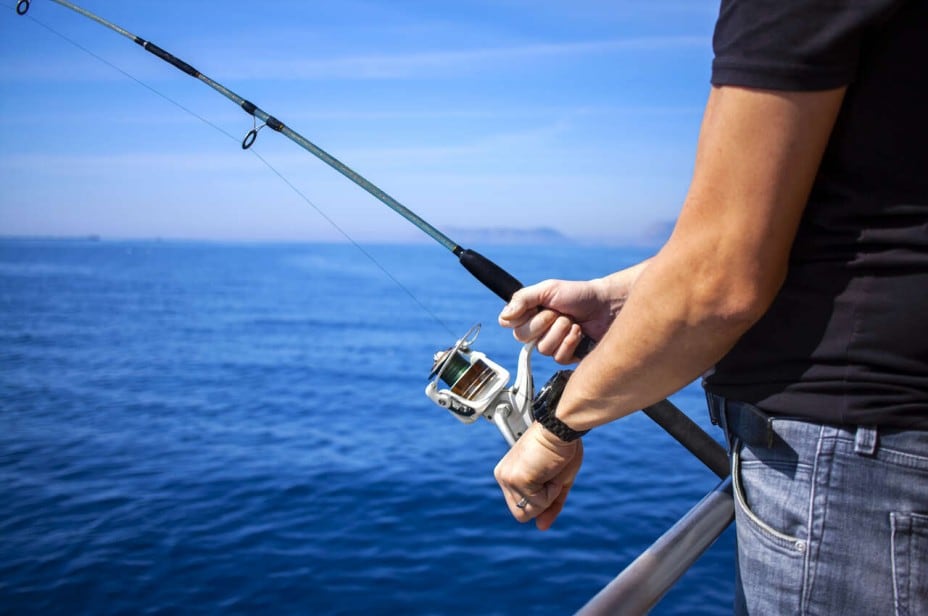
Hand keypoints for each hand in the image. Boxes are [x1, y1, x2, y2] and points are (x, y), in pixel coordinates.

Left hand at [494, 422, 583, 530]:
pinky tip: (549, 469)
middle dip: (543, 499)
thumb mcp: (557, 482)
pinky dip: (551, 490)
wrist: (561, 428)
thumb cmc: (561, 448)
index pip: (521, 508)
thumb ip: (549, 506)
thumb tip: (541, 527)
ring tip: (549, 470)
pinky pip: (538, 503)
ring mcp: (507, 478)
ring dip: (548, 495)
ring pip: (529, 511)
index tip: (548, 474)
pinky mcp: (516, 479)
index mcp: (508, 475)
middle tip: (549, 472)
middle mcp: (503, 477)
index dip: (542, 499)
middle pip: (521, 514)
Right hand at [498, 263, 647, 362]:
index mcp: (529, 315)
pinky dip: (570, 342)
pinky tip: (580, 333)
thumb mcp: (548, 290)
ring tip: (573, 322)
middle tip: (559, 313)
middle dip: (544, 322)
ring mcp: (551, 345)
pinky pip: (558, 358)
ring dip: (560, 331)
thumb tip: (504, 317)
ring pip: (542, 349)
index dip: (522, 317)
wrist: (606, 306)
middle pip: (522, 338)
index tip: (537, 308)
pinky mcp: (567, 357)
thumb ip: (523, 299)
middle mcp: (537, 331)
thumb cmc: (578, 295)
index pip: (508, 324)